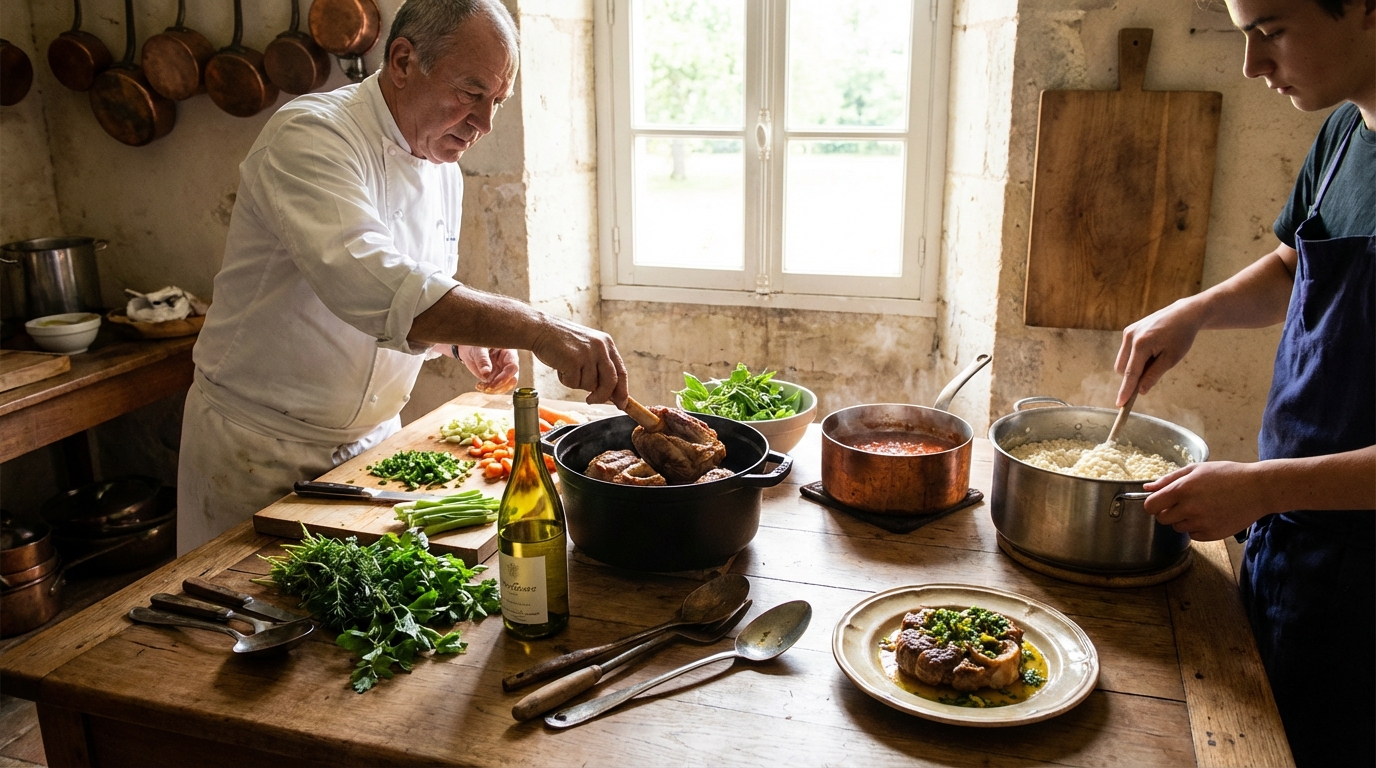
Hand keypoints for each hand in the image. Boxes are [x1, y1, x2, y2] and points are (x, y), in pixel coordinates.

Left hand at [455, 346, 518, 393]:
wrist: (469, 348)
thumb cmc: (477, 344)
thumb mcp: (479, 349)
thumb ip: (483, 359)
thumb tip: (486, 373)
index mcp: (508, 353)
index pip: (513, 367)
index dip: (505, 377)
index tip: (494, 382)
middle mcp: (507, 364)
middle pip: (512, 379)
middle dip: (500, 386)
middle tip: (487, 388)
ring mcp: (502, 372)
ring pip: (505, 386)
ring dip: (494, 390)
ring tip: (480, 386)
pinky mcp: (495, 379)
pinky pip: (495, 388)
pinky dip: (488, 390)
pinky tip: (479, 386)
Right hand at [529, 318, 627, 406]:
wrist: (541, 329)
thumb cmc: (562, 342)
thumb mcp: (588, 349)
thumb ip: (600, 367)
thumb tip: (610, 394)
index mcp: (607, 344)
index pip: (621, 372)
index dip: (622, 390)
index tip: (622, 403)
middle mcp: (601, 347)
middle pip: (611, 382)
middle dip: (602, 396)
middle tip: (591, 401)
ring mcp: (588, 353)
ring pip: (590, 385)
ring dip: (576, 382)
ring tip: (567, 367)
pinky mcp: (574, 360)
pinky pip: (574, 383)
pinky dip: (565, 380)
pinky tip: (560, 367)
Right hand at [1113, 298, 1205, 406]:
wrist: (1183, 314)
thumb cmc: (1181, 336)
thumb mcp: (1171, 359)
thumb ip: (1154, 375)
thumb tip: (1141, 391)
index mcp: (1142, 344)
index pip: (1131, 373)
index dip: (1126, 390)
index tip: (1120, 404)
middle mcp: (1130, 337)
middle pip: (1122, 369)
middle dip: (1133, 377)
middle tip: (1154, 371)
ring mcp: (1127, 332)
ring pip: (1122, 362)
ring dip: (1134, 367)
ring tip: (1155, 358)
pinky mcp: (1128, 331)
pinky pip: (1125, 353)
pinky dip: (1135, 358)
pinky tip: (1151, 351)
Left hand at [1142, 461, 1269, 540]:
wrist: (1258, 489)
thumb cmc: (1227, 474)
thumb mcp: (1197, 469)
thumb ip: (1169, 479)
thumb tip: (1147, 488)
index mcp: (1182, 489)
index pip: (1150, 506)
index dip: (1153, 504)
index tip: (1160, 501)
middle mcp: (1189, 508)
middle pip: (1162, 519)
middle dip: (1167, 512)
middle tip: (1182, 503)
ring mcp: (1201, 523)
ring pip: (1177, 527)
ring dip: (1183, 520)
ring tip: (1201, 507)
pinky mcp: (1213, 534)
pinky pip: (1193, 535)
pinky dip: (1197, 528)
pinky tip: (1209, 516)